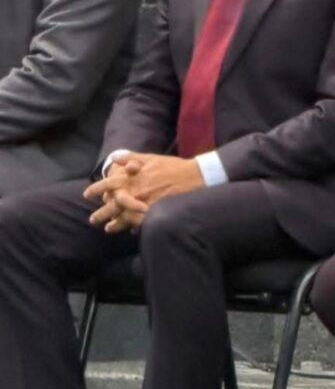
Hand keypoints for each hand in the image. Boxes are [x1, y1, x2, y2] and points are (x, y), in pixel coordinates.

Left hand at [85, 153, 203, 232]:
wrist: (194, 176)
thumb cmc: (173, 166)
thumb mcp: (152, 158)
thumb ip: (131, 157)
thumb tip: (115, 158)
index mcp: (133, 177)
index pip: (109, 184)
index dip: (96, 189)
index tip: (86, 194)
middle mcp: (136, 191)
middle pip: (113, 205)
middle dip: (101, 213)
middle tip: (93, 219)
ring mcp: (144, 203)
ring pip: (123, 217)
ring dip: (114, 224)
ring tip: (108, 229)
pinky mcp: (154, 212)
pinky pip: (139, 223)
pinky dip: (133, 227)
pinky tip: (130, 230)